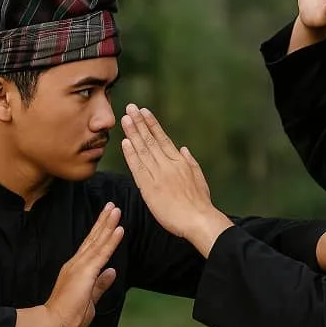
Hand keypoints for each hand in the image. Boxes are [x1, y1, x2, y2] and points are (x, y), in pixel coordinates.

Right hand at [43, 203, 123, 326]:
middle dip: (104, 221)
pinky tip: (118, 229)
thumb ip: (100, 284)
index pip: (92, 246)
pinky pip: (102, 253)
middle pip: (94, 238)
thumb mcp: (90, 298)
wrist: (53, 322)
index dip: (101, 231)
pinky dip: (111, 240)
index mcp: (78, 269)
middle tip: (113, 205)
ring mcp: (80, 266)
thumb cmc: (69, 315)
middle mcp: (78, 263)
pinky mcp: (85, 272)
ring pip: (98, 241)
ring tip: (116, 210)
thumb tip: (112, 271)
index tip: (109, 217)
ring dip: (108, 224)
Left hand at [120, 103, 232, 256]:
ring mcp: (159, 175)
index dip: (152, 124)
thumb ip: (190, 162)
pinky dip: (131, 155)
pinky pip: (138, 168)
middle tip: (130, 107)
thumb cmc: (200, 203)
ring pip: (143, 150)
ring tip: (125, 118)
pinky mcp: (150, 188)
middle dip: (139, 122)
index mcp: (180, 162)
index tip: (144, 112)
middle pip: (150, 140)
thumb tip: (183, 149)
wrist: (199, 220)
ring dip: (133, 133)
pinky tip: (125, 143)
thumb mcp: (199, 178)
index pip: (163, 139)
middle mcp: (168, 165)